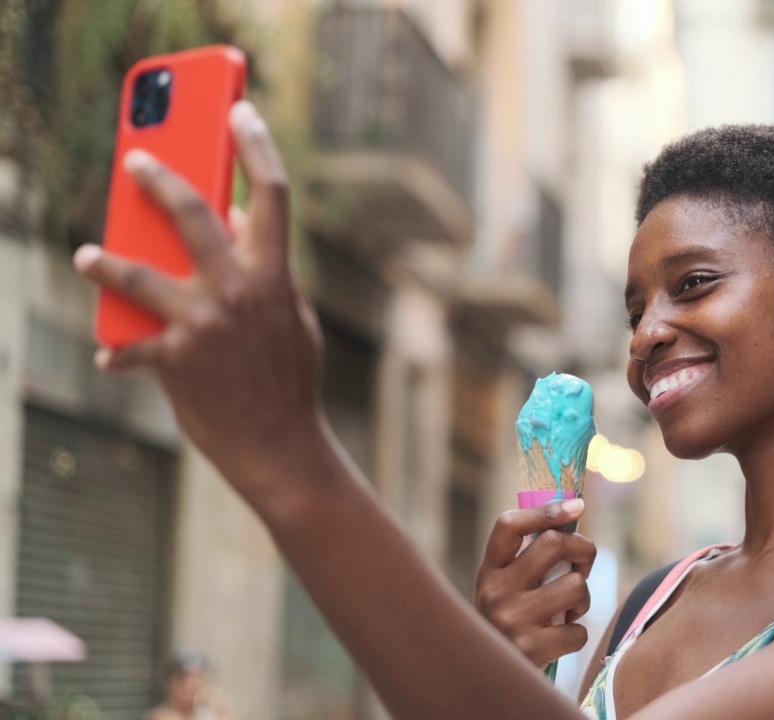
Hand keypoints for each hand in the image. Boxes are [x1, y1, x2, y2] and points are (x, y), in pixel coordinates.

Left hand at [74, 101, 325, 503]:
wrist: (278, 447)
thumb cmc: (286, 378)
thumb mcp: (291, 318)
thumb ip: (268, 270)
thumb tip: (235, 224)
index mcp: (276, 276)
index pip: (272, 195)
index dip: (255, 145)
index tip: (238, 111)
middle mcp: (238, 291)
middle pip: (192, 211)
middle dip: (158, 176)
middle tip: (133, 158)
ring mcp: (203, 323)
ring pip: (136, 270)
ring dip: (104, 260)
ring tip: (87, 255)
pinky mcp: (174, 358)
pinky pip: (131, 345)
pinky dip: (121, 351)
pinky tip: (112, 355)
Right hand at [475, 499, 595, 667]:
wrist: (488, 678)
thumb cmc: (511, 622)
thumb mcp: (506, 587)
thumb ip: (530, 557)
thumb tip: (574, 511)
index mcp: (489, 570)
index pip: (509, 525)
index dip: (546, 510)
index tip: (577, 506)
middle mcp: (495, 590)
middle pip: (553, 544)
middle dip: (583, 550)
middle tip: (583, 566)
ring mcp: (511, 620)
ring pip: (576, 586)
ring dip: (584, 598)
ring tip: (569, 610)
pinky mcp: (530, 649)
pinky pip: (578, 629)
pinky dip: (577, 634)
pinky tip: (559, 639)